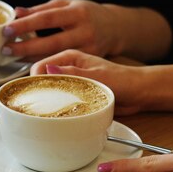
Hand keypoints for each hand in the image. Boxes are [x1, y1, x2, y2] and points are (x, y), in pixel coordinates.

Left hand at [2, 0, 119, 60]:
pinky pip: (63, 66)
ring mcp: (89, 49)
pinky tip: (30, 63)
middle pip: (51, 43)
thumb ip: (41, 9)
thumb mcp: (67, 5)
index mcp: (77, 13)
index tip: (7, 29)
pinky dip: (45, 65)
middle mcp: (85, 31)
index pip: (48, 18)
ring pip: (56, 57)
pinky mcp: (89, 62)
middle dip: (26, 47)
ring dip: (32, 58)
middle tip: (6, 49)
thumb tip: (17, 12)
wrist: (116, 28)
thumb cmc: (86, 13)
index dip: (27, 25)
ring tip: (13, 56)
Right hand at [30, 49, 144, 115]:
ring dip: (48, 101)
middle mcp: (66, 69)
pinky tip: (59, 114)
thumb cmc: (123, 79)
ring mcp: (70, 82)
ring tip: (48, 112)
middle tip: (40, 106)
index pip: (40, 66)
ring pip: (49, 92)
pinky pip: (59, 101)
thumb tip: (49, 69)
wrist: (137, 92)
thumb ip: (74, 73)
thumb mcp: (97, 75)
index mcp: (69, 57)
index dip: (34, 79)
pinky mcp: (74, 95)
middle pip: (41, 79)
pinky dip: (57, 107)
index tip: (35, 93)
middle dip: (38, 91)